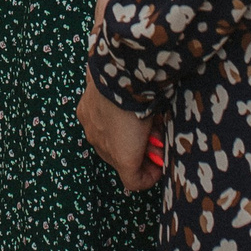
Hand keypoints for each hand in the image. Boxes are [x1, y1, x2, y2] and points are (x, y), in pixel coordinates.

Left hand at [77, 77, 159, 192]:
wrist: (121, 80)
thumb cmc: (121, 72)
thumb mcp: (116, 79)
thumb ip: (119, 79)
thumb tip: (122, 70)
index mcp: (89, 109)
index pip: (107, 125)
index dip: (127, 127)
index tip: (143, 120)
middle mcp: (93, 129)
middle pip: (115, 144)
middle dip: (136, 143)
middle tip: (155, 134)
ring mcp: (104, 146)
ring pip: (124, 159)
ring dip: (143, 155)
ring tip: (160, 144)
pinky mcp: (122, 159)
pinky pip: (133, 180)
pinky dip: (148, 177)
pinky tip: (159, 169)